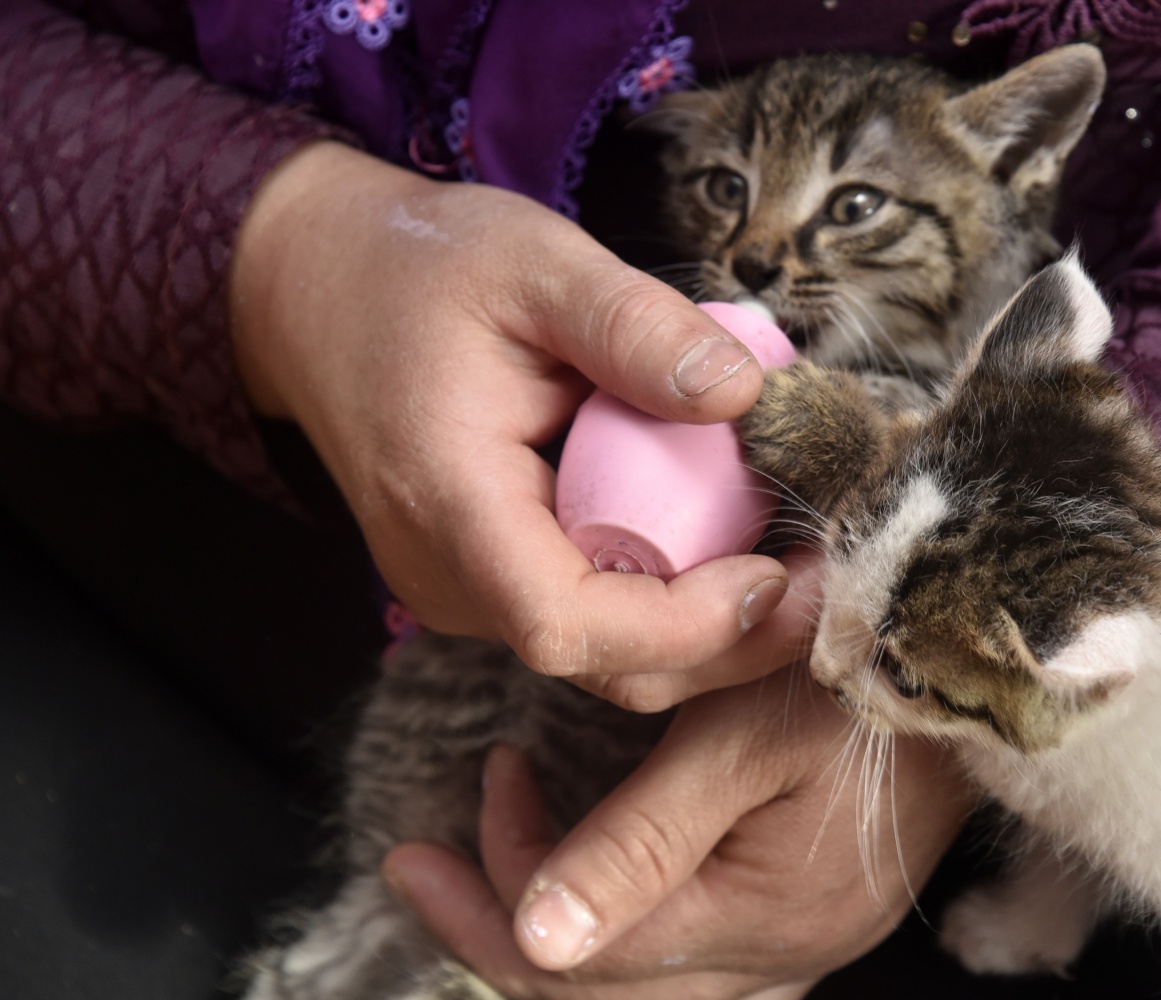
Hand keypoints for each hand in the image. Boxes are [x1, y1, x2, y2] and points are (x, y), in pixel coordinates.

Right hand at [230, 141, 803, 706]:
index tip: (772, 575)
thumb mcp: (536, 262)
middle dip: (724, 643)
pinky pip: (586, 615)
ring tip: (793, 559)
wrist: (317, 287)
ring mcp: (462, 585)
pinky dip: (664, 599)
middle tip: (824, 579)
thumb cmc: (420, 269)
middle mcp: (448, 572)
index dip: (681, 624)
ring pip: (601, 653)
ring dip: (704, 628)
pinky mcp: (485, 575)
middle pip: (601, 663)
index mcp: (451, 502)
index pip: (565, 623)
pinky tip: (725, 544)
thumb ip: (636, 325)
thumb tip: (745, 394)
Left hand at [382, 668, 975, 998]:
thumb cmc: (863, 665)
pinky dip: (635, 926)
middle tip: (429, 859)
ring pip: (656, 982)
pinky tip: (606, 883)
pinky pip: (706, 955)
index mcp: (765, 917)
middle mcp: (789, 951)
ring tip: (505, 852)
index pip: (587, 957)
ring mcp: (812, 934)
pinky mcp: (823, 901)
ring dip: (569, 928)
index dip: (489, 905)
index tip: (424, 838)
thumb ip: (640, 842)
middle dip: (505, 923)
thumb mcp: (740, 736)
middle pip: (613, 988)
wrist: (979, 638)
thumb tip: (535, 942)